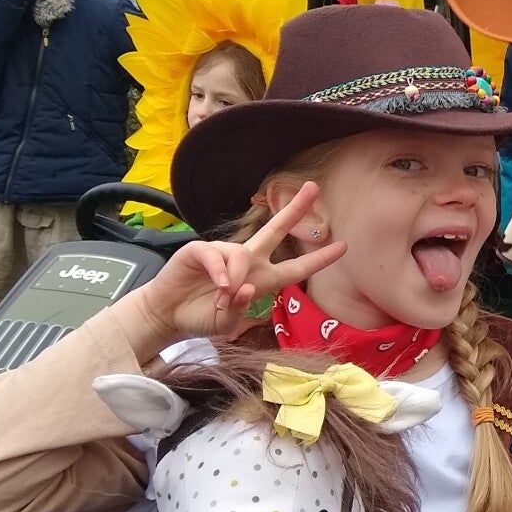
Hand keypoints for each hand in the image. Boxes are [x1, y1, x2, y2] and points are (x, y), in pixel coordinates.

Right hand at [113, 181, 346, 355]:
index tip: (344, 247)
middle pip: (276, 230)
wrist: (167, 314)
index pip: (296, 268)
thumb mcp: (225, 323)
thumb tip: (248, 288)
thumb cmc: (201, 316)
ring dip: (235, 280)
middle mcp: (247, 261)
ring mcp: (224, 253)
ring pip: (242, 256)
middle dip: (295, 210)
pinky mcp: (200, 250)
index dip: (319, 259)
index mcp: (261, 279)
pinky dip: (220, 272)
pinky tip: (217, 286)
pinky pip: (216, 255)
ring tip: (222, 299)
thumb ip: (238, 310)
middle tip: (314, 188)